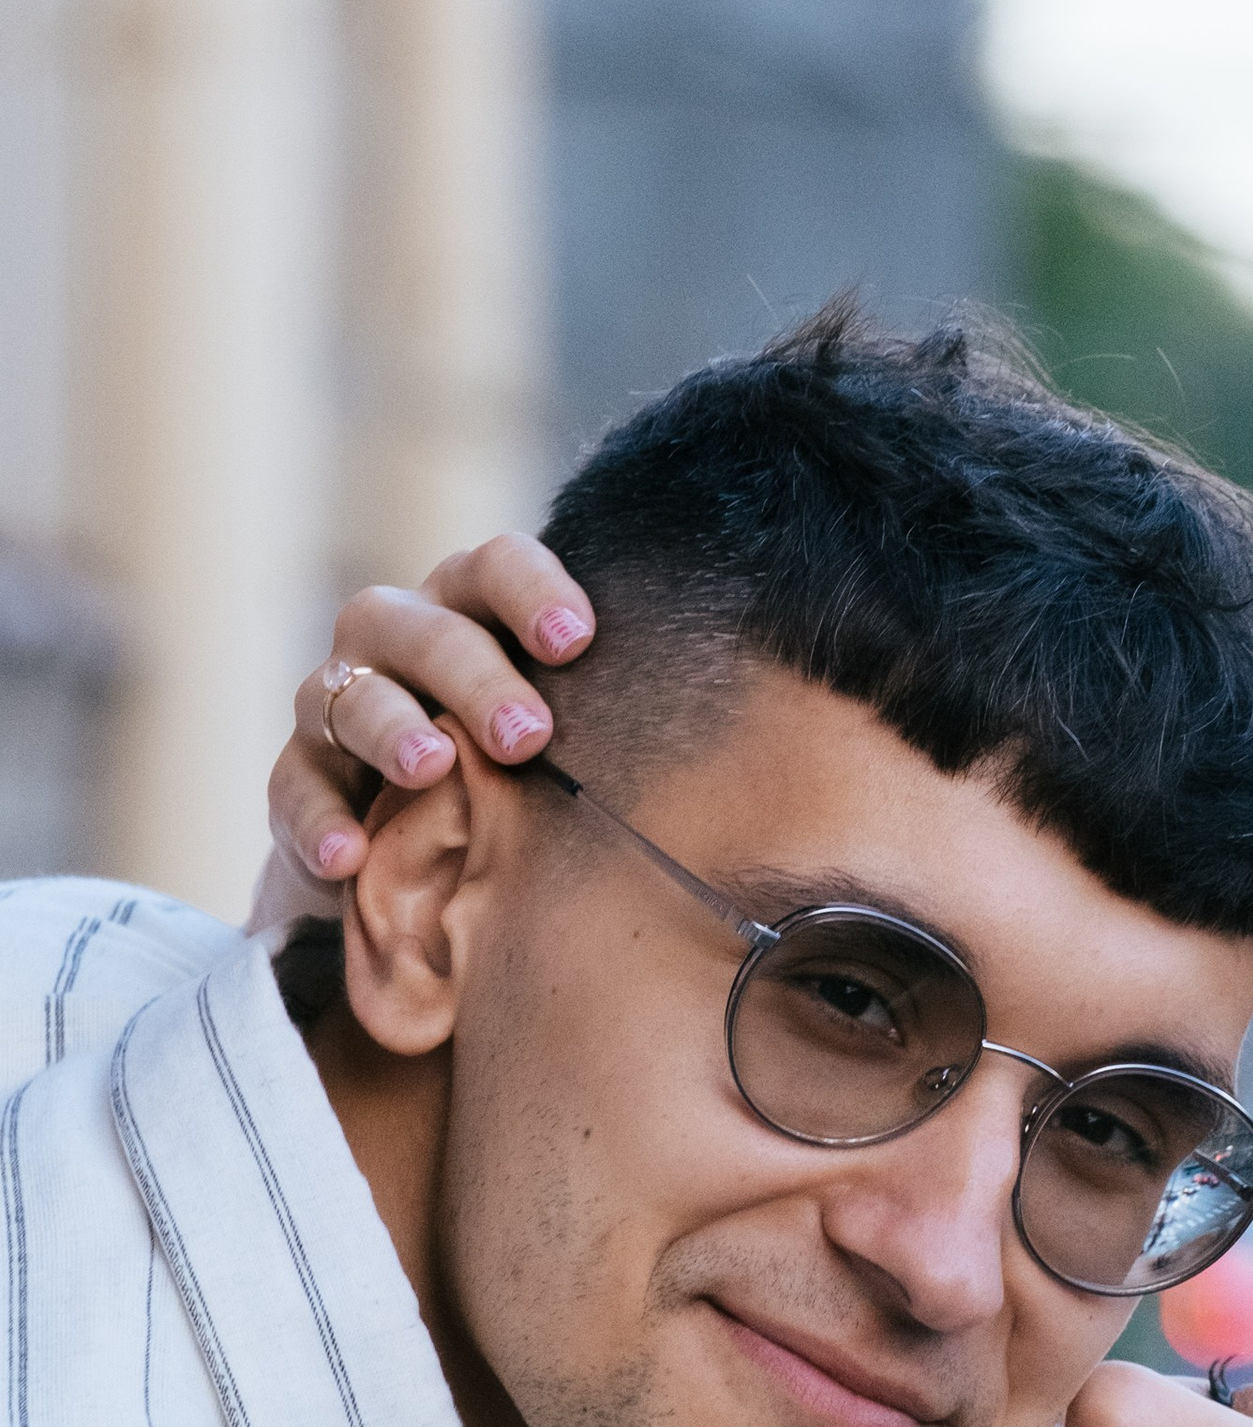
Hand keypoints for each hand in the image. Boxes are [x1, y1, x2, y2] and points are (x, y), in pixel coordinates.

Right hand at [253, 537, 594, 927]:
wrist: (414, 844)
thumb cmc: (520, 768)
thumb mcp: (571, 733)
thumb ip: (624, 710)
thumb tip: (786, 727)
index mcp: (470, 609)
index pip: (493, 565)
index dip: (532, 590)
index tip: (580, 639)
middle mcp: (397, 640)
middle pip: (420, 628)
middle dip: (473, 674)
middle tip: (530, 735)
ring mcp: (337, 703)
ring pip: (346, 693)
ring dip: (391, 727)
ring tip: (432, 769)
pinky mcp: (299, 776)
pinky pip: (292, 787)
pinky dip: (316, 822)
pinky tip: (349, 860)